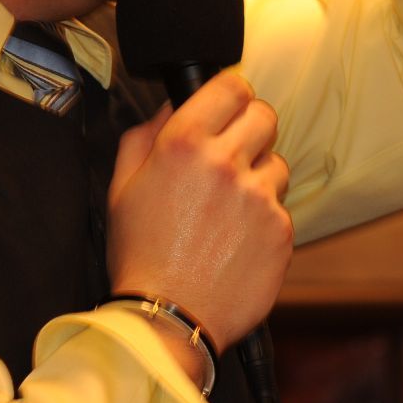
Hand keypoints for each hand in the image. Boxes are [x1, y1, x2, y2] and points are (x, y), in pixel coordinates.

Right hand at [106, 71, 293, 366]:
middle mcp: (226, 162)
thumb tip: (171, 106)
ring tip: (229, 208)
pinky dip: (265, 218)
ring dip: (259, 176)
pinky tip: (237, 239)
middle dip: (250, 129)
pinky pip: (281, 207)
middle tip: (232, 155)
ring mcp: (258, 196)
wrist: (167, 316)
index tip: (228, 106)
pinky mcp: (281, 229)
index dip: (231, 93)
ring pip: (277, 162)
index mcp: (184, 143)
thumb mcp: (121, 186)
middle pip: (264, 115)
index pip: (232, 86)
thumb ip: (144, 135)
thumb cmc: (140, 255)